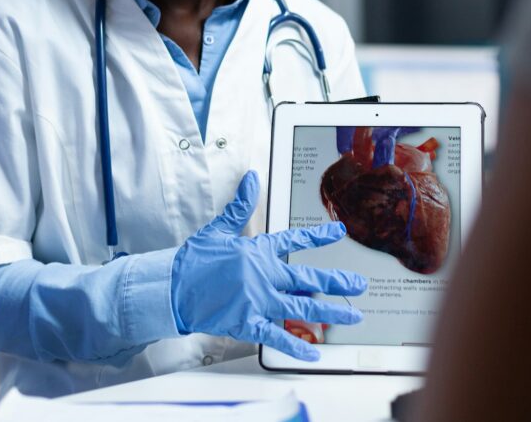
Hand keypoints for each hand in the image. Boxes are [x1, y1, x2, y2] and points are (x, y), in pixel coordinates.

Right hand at [170, 171, 366, 360]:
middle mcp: (264, 275)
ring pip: (302, 308)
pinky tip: (316, 353)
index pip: (294, 240)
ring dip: (331, 312)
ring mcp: (258, 301)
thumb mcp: (218, 229)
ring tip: (353, 315)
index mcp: (258, 251)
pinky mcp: (247, 323)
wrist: (171, 288)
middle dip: (337, 282)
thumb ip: (240, 205)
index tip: (338, 233)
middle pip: (308, 279)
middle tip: (359, 285)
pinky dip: (298, 347)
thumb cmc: (194, 261)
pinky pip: (278, 337)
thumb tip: (251, 177)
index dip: (318, 236)